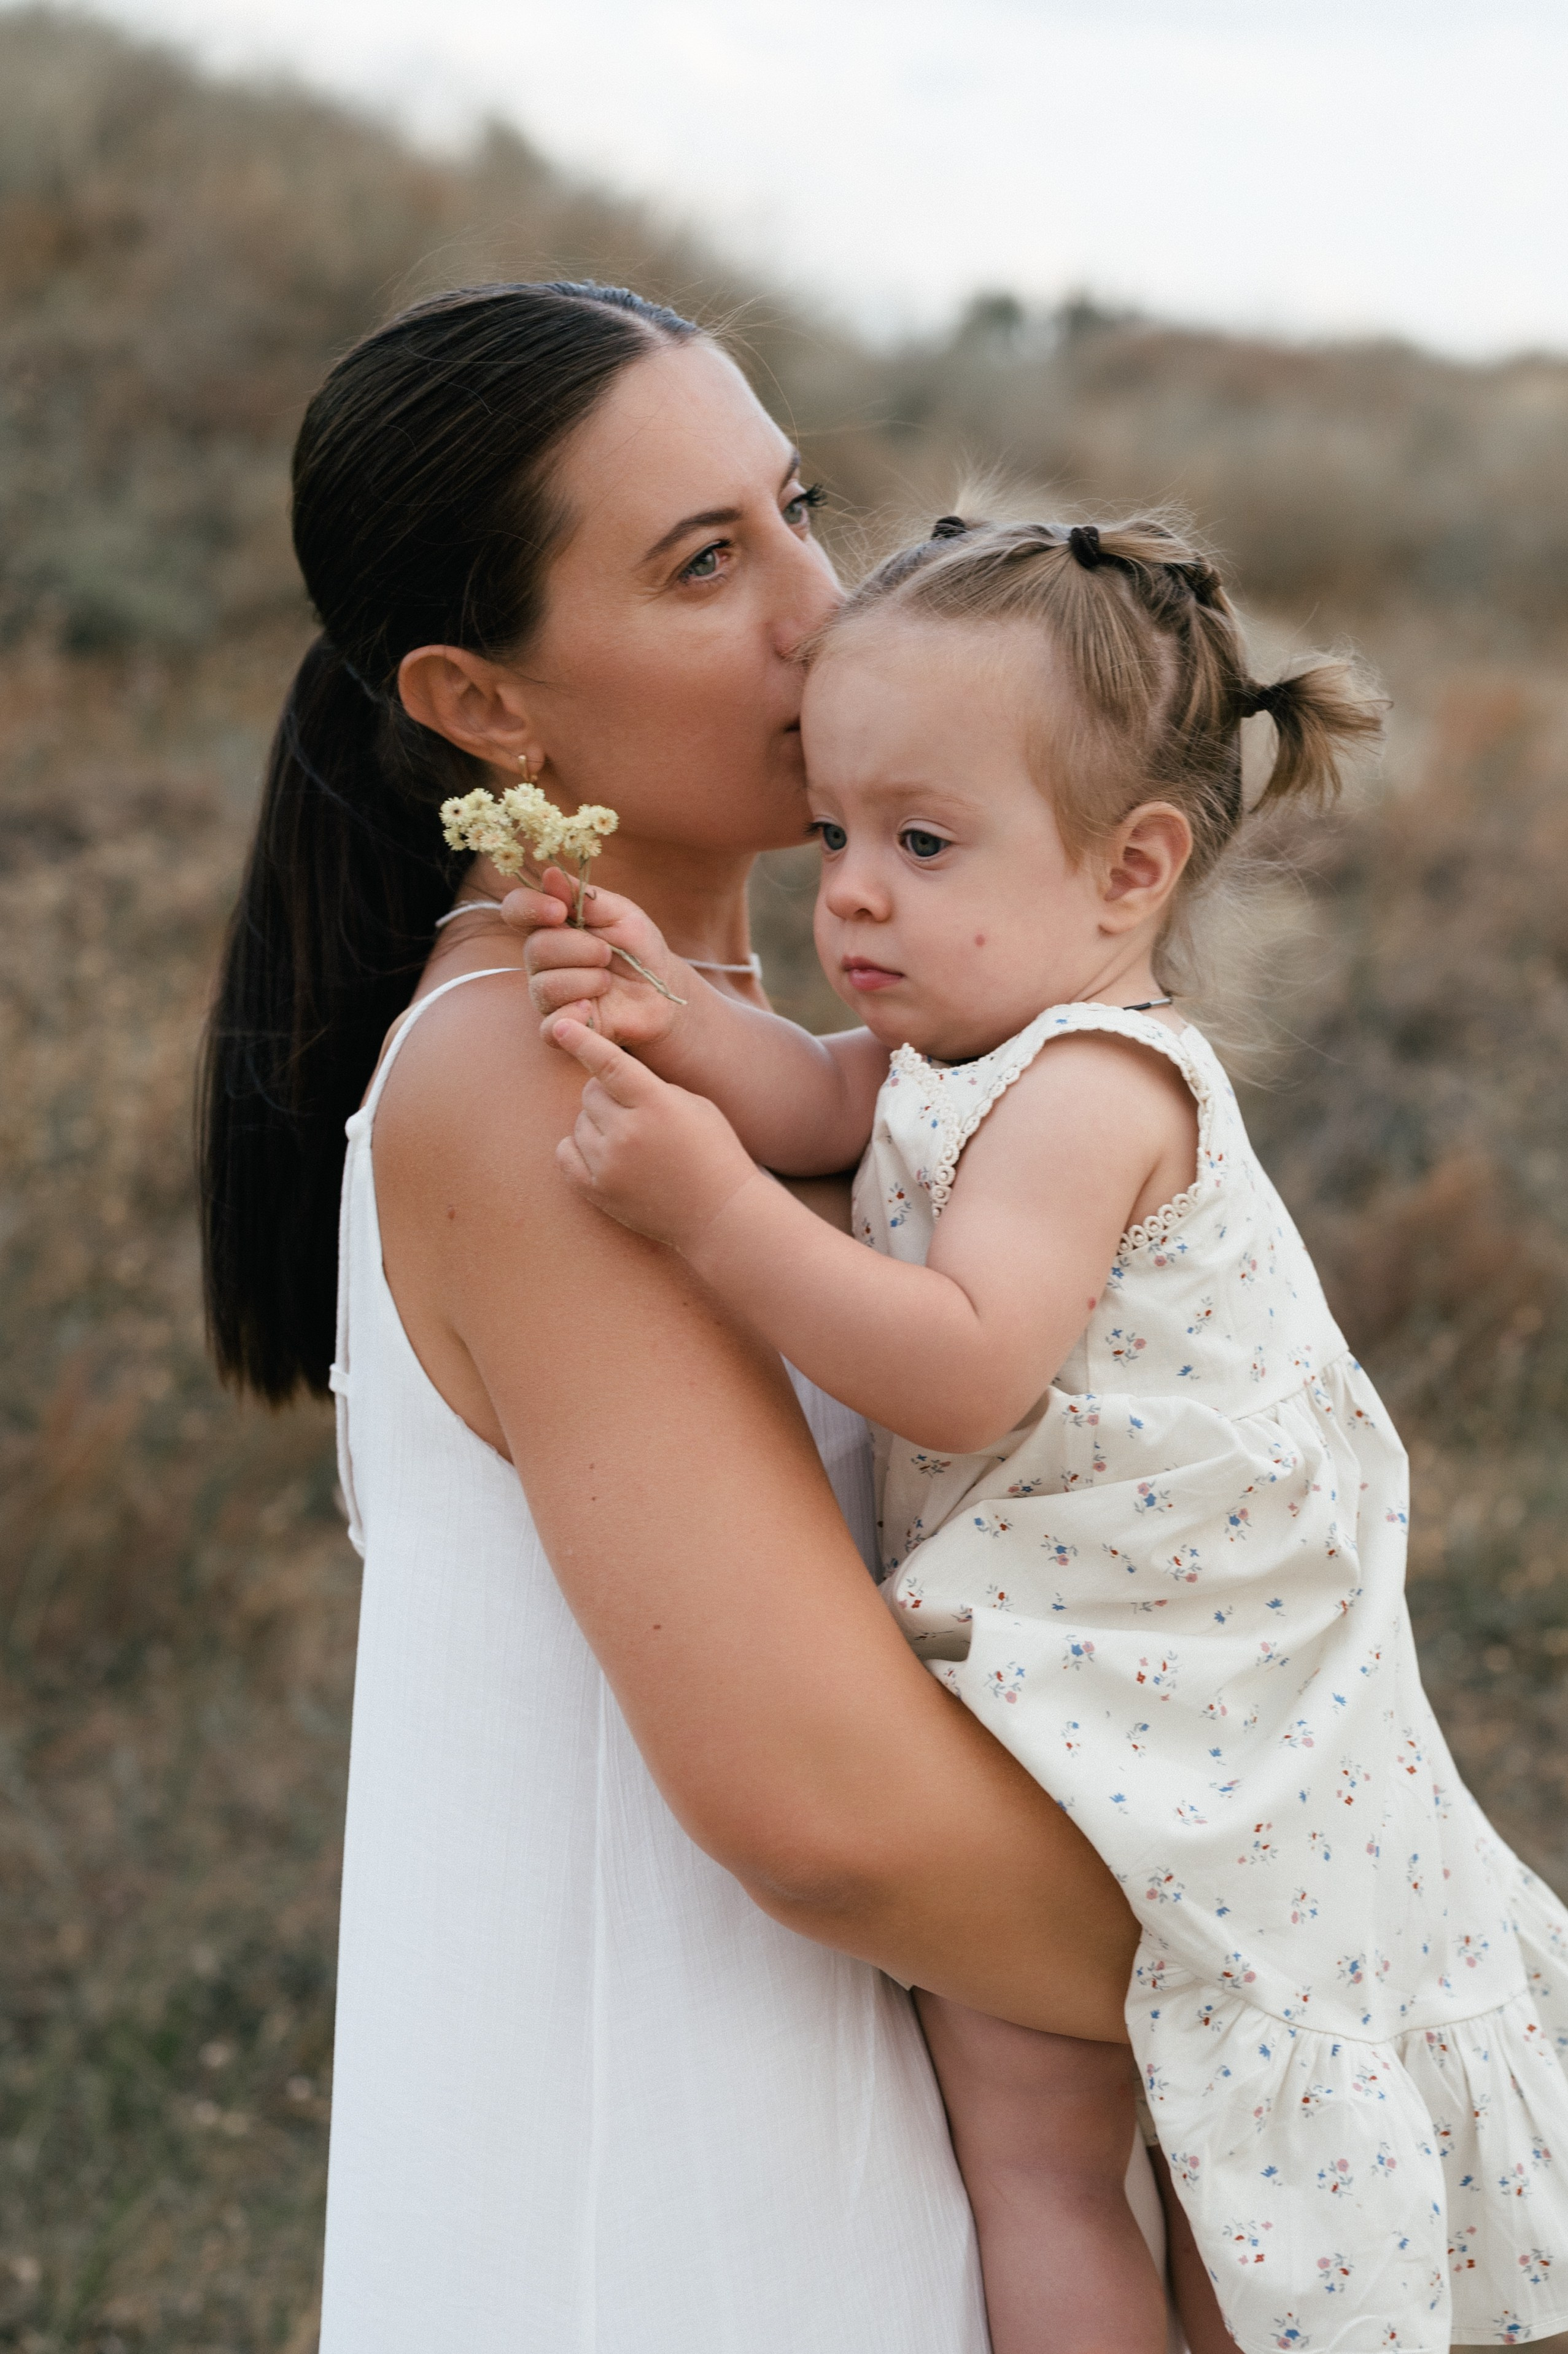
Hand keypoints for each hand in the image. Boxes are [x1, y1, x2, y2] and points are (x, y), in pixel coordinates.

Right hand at [507, 868, 687, 1048]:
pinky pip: (549, 1026)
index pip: (516, 910)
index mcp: (552, 926)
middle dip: (579, 948)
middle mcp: (542, 960)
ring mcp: (548, 994)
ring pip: (545, 986)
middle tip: (608, 953)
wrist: (661, 992)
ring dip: (586, 980)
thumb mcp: (621, 914)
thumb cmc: (639, 949)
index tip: (559, 911)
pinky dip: (573, 1014)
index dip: (529, 907)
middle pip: (536, 949)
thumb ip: (585, 897)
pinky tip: (592, 1007)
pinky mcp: (561, 1027)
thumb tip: (549, 873)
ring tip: (608, 981)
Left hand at [551, 1018, 763, 1250]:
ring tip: (631, 1141)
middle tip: (635, 1111)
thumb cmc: (714, 1152)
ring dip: (597, 1123)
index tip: (559, 1026)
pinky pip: (565, 1153)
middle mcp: (628, 1134)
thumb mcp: (696, 1106)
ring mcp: (609, 1165)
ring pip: (579, 1122)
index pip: (611, 1065)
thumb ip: (652, 1087)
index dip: (583, 1041)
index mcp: (657, 1106)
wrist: (721, 1215)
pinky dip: (579, 1147)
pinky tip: (604, 1153)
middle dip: (608, 1095)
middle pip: (591, 1093)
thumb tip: (608, 1074)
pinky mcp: (597, 1192)